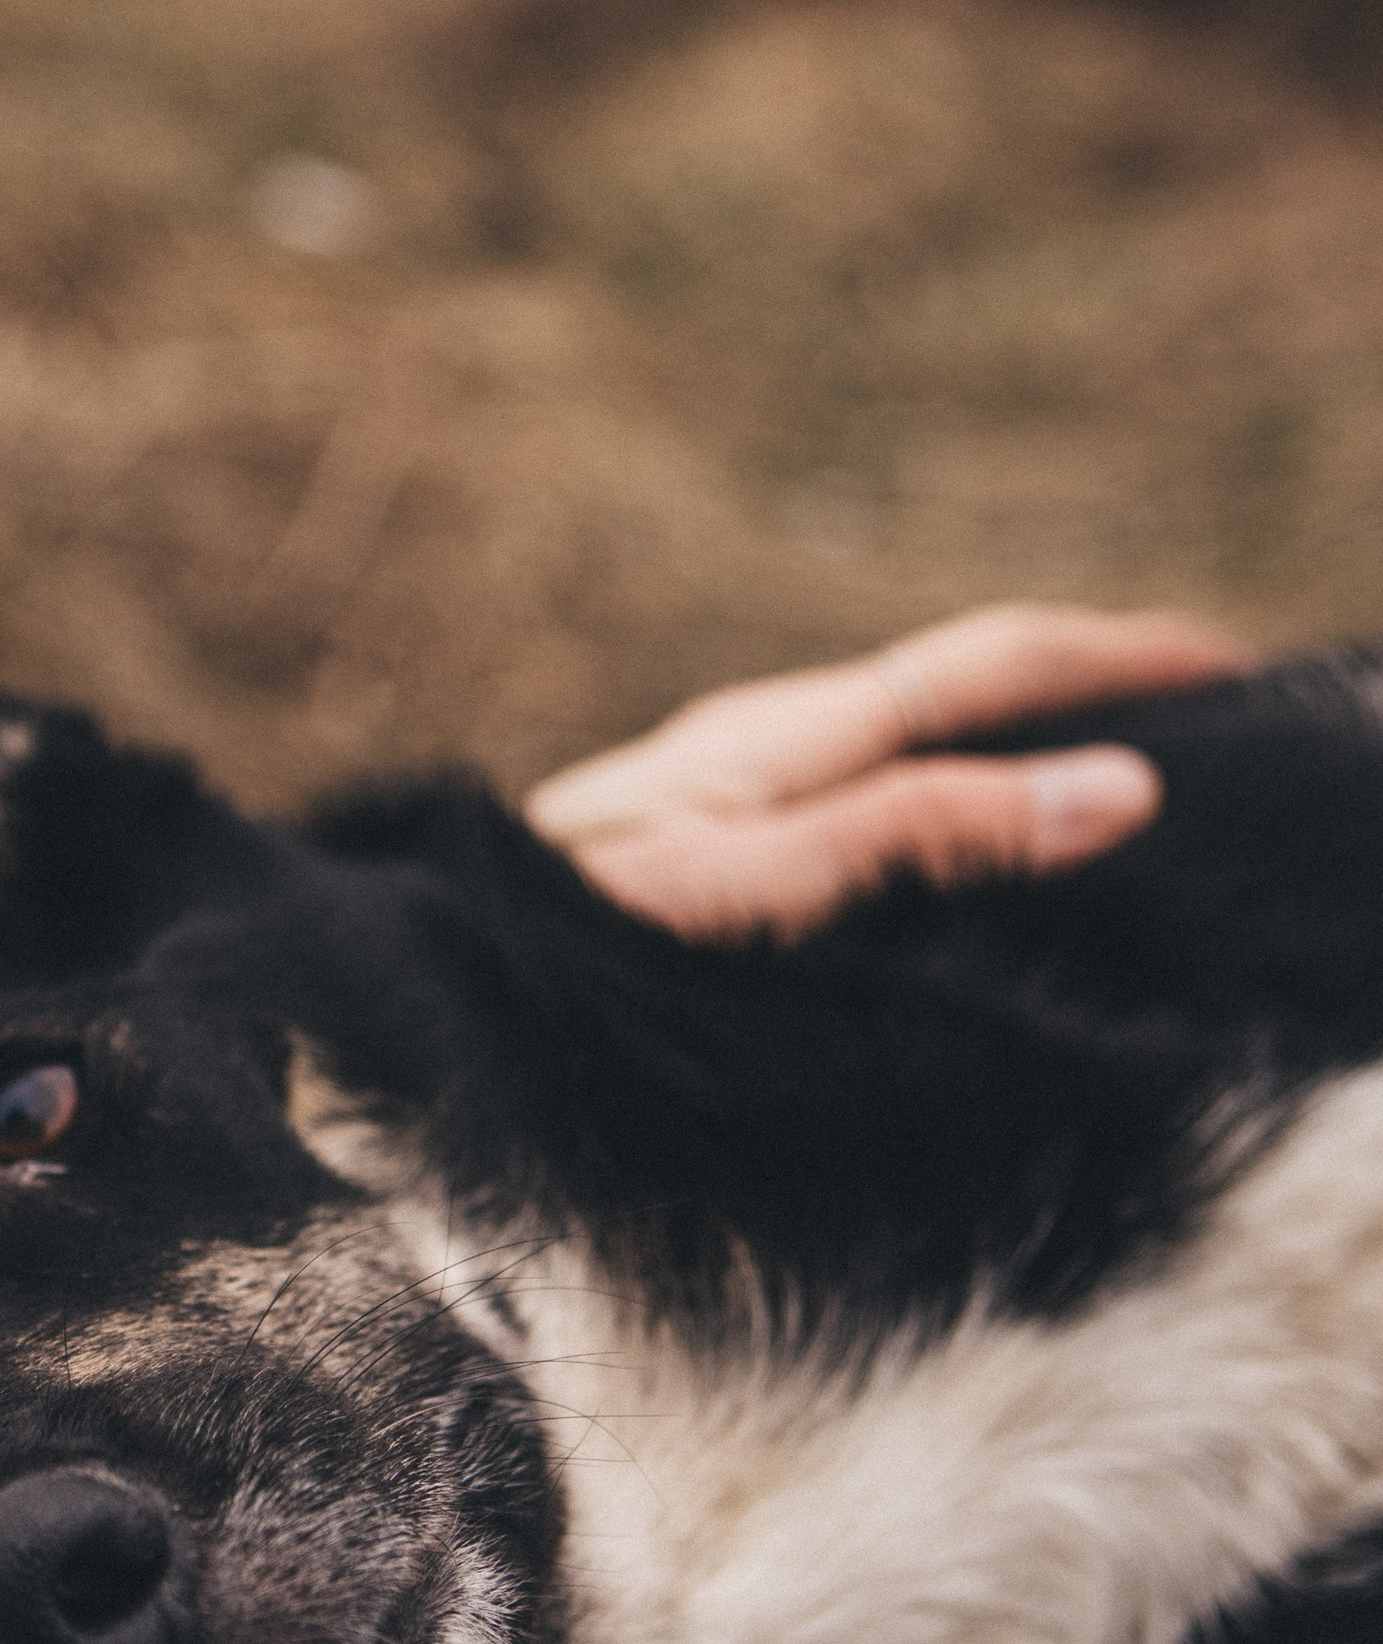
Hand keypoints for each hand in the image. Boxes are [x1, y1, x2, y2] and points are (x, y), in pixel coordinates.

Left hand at [526, 604, 1250, 942]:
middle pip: (956, 683)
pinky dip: (947, 794)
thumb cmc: (563, 948)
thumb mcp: (755, 891)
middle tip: (1211, 713)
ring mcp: (720, 791)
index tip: (1236, 670)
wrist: (407, 985)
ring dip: (1015, 738)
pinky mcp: (694, 848)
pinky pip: (857, 793)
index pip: (990, 662)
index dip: (1121, 658)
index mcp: (784, 734)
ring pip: (906, 736)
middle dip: (1087, 684)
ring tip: (1116, 773)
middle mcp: (756, 743)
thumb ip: (919, 835)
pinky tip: (960, 853)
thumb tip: (1116, 788)